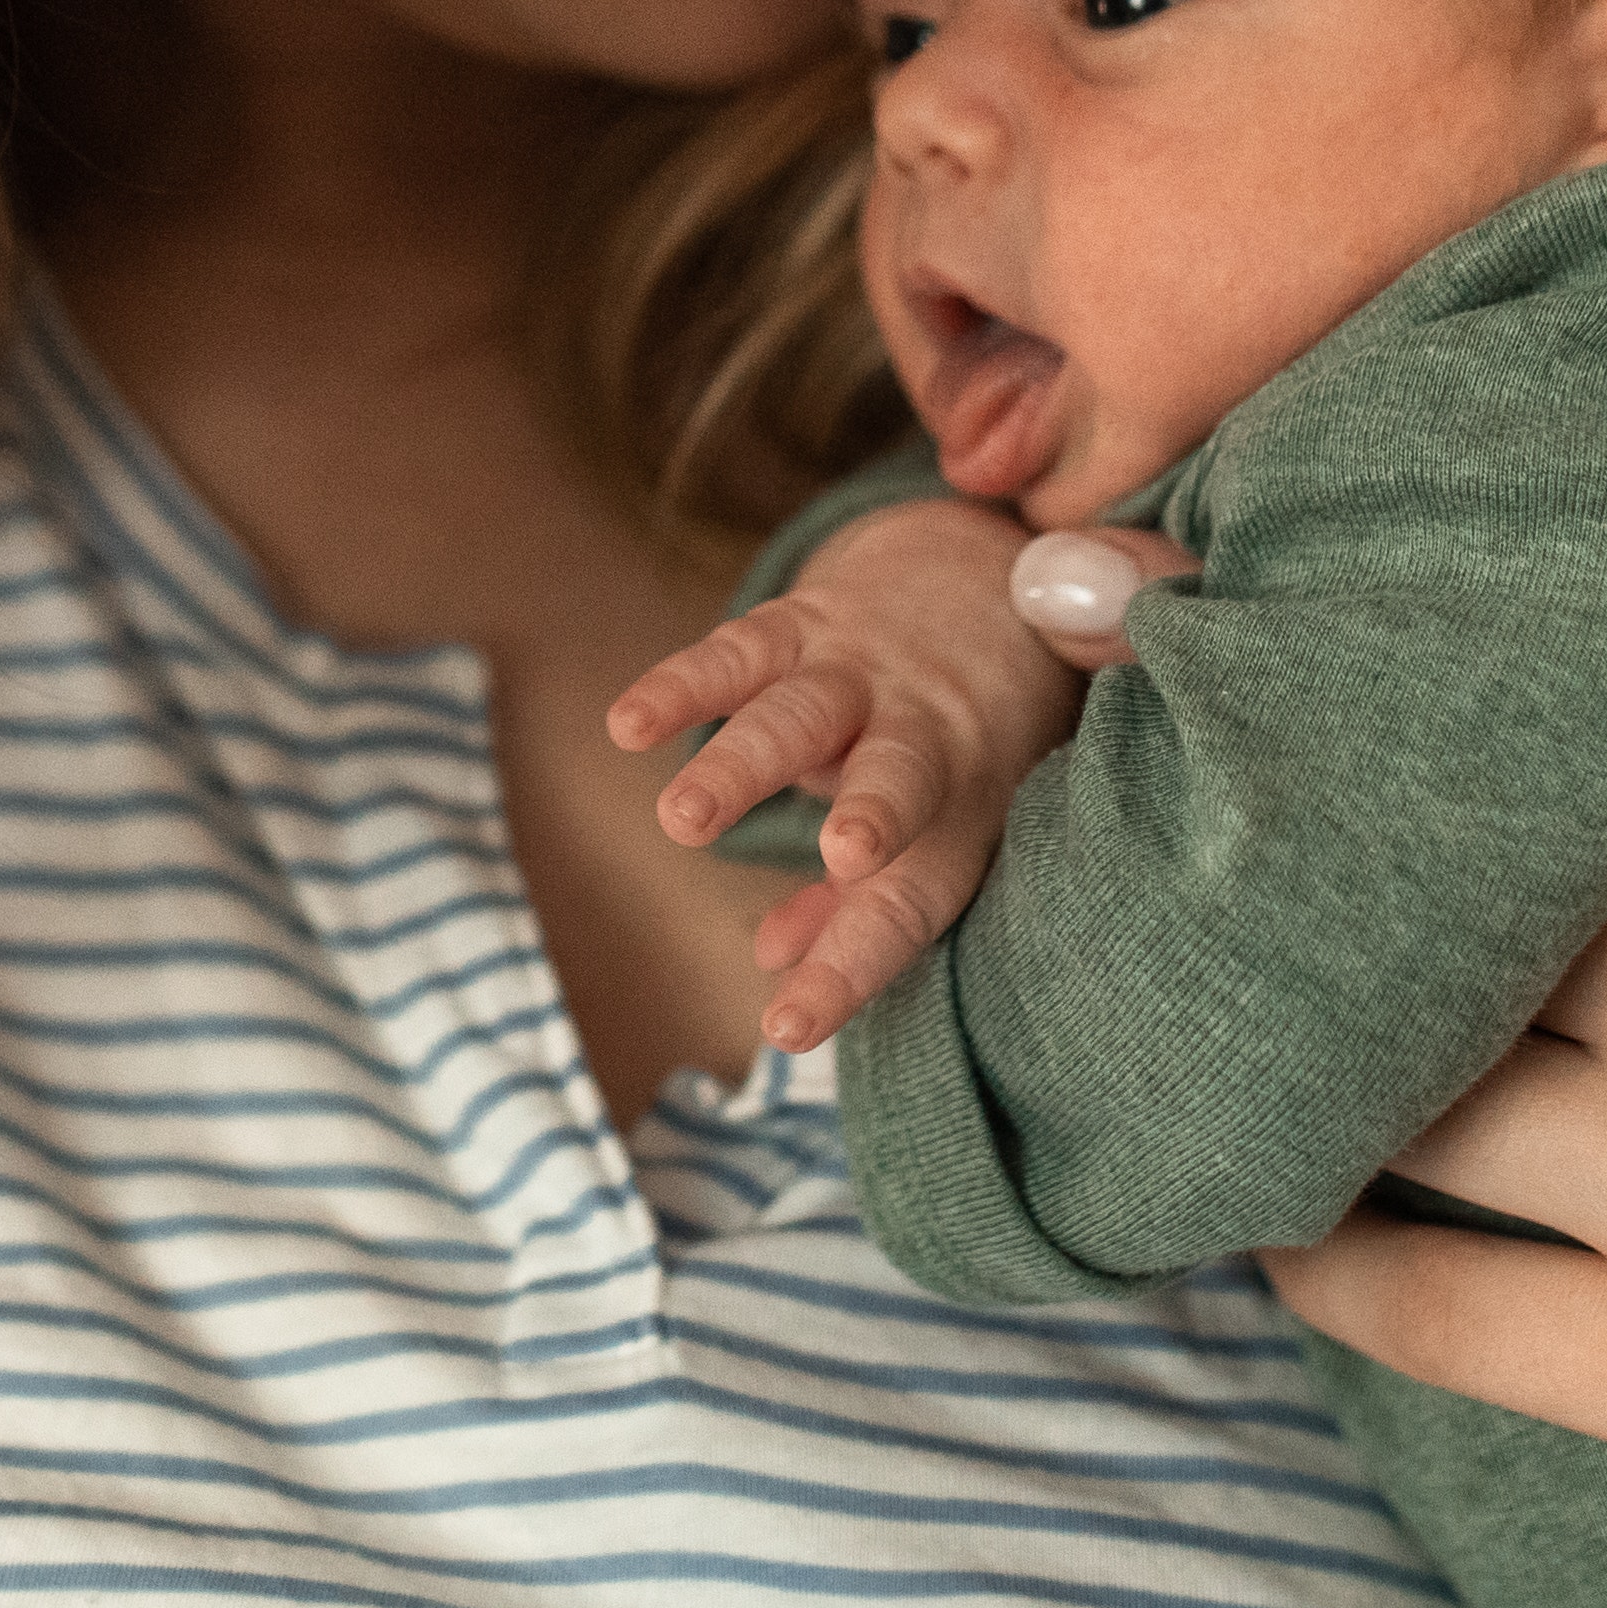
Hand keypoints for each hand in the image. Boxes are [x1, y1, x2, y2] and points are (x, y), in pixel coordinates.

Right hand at [606, 504, 1183, 1052]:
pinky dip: (685, 683)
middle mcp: (925, 739)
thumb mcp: (933, 827)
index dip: (849, 967)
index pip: (908, 905)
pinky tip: (629, 725)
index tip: (786, 1028)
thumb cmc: (954, 741)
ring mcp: (864, 674)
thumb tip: (777, 968)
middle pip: (902, 780)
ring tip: (683, 817)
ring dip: (747, 762)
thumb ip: (855, 907)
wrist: (977, 579)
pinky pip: (744, 648)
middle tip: (841, 855)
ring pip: (805, 713)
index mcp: (959, 817)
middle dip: (876, 814)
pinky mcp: (811, 619)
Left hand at [1264, 377, 1606, 1607]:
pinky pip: (1412, 1307)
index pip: (1571, 675)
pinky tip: (1251, 1209)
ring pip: (1384, 1067)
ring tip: (1182, 977)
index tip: (1288, 583)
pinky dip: (1306, 1256)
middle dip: (1304, 814)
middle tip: (1160, 761)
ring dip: (1281, 1026)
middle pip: (1434, 856)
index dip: (1431, 639)